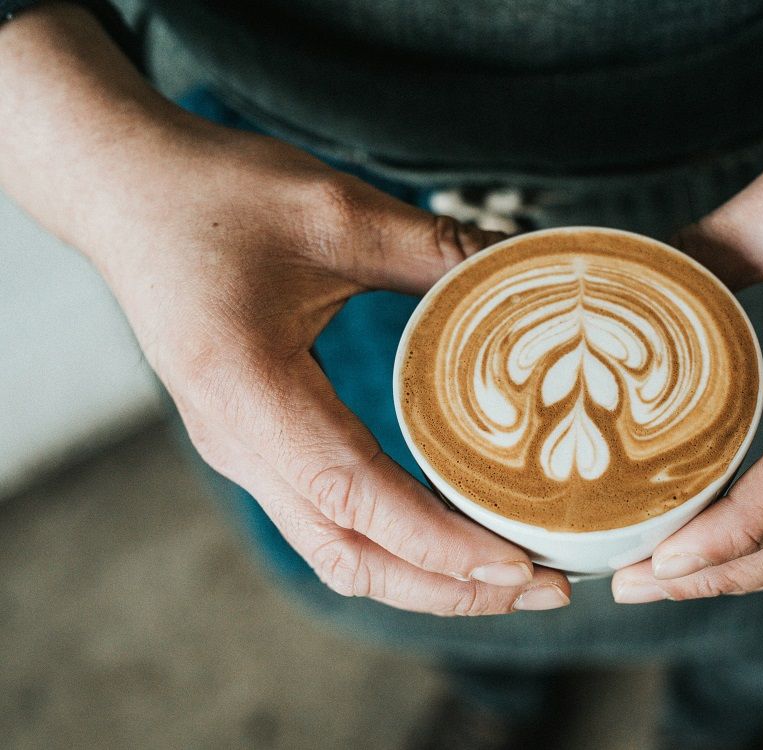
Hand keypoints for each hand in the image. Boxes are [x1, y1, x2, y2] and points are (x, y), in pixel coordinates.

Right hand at [0, 5, 570, 614]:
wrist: (123, 190)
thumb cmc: (216, 194)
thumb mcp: (336, 211)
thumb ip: (436, 250)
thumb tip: (530, 271)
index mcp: (249, 394)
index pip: (356, 499)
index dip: (441, 544)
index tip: (519, 566)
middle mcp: (240, 444)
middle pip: (350, 557)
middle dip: (451, 588)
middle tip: (546, 588)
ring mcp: (242, 451)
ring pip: (338, 552)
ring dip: (427, 578)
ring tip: (514, 577)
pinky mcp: (255, 443)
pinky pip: (329, 521)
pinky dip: (397, 545)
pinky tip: (455, 532)